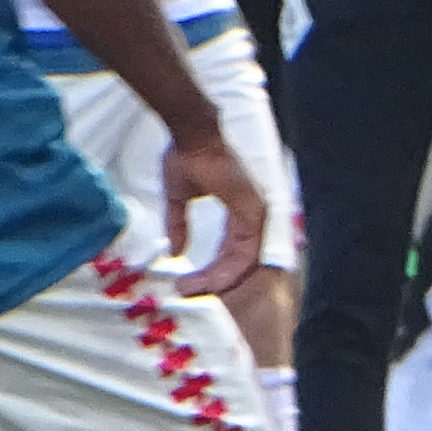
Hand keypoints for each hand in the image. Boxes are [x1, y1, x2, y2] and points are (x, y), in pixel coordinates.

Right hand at [160, 122, 265, 301]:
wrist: (192, 137)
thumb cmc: (187, 159)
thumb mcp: (179, 199)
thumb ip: (179, 226)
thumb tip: (175, 253)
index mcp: (239, 213)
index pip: (232, 253)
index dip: (212, 273)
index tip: (188, 284)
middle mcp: (252, 217)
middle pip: (238, 264)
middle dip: (213, 282)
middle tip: (187, 292)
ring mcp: (256, 215)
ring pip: (243, 264)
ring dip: (216, 281)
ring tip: (190, 289)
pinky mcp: (253, 214)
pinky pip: (245, 255)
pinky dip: (226, 271)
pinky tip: (206, 282)